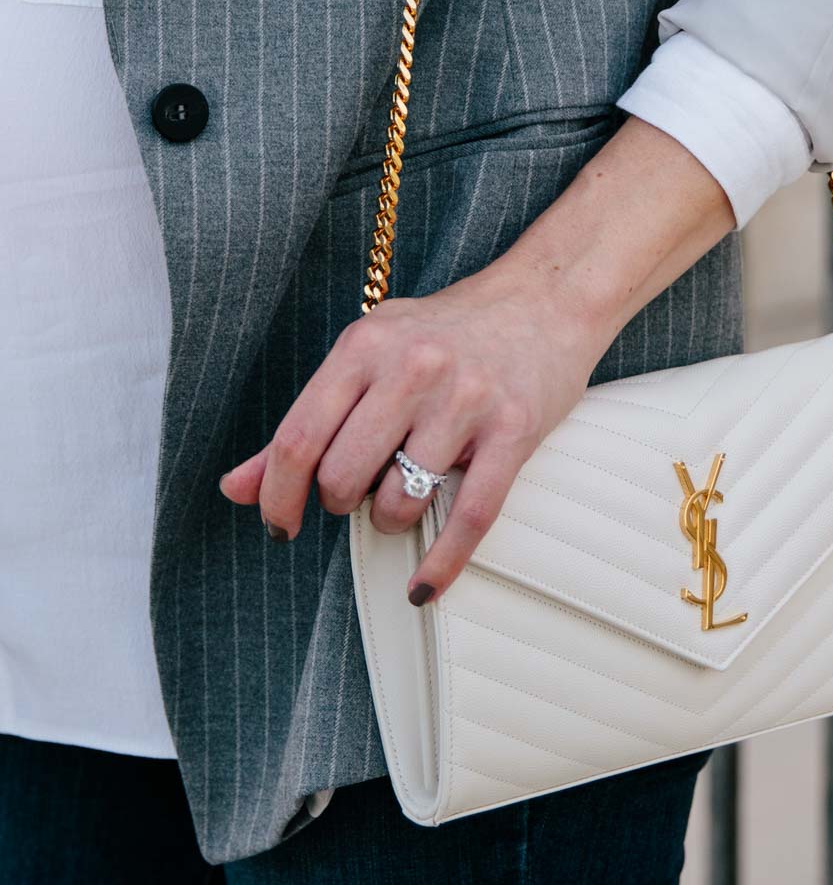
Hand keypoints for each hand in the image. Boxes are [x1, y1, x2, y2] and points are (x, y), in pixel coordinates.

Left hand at [219, 114, 734, 601]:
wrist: (546, 298)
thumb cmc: (449, 332)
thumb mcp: (370, 355)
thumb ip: (307, 419)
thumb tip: (234, 489)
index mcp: (366, 345)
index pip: (297, 438)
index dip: (277, 496)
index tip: (280, 524)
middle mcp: (412, 367)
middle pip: (343, 478)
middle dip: (343, 503)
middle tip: (360, 491)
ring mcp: (466, 398)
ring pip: (400, 501)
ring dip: (392, 518)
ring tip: (407, 493)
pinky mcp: (514, 429)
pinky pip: (469, 516)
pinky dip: (441, 564)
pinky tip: (423, 586)